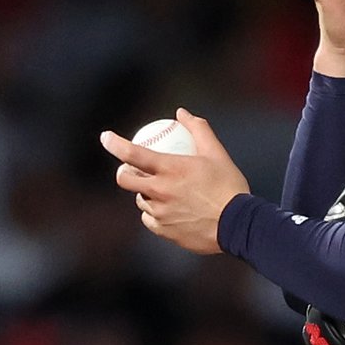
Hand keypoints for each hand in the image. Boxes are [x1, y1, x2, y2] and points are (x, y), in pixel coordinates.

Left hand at [100, 109, 248, 254]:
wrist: (239, 225)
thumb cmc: (229, 186)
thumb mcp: (216, 153)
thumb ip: (198, 129)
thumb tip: (181, 113)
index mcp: (170, 169)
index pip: (132, 153)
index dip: (114, 143)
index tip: (105, 137)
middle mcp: (160, 191)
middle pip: (125, 180)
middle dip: (123, 172)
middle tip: (133, 169)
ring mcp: (160, 213)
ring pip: (141, 201)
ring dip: (145, 193)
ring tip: (160, 190)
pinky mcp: (164, 231)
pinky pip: (151, 220)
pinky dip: (155, 213)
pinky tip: (167, 209)